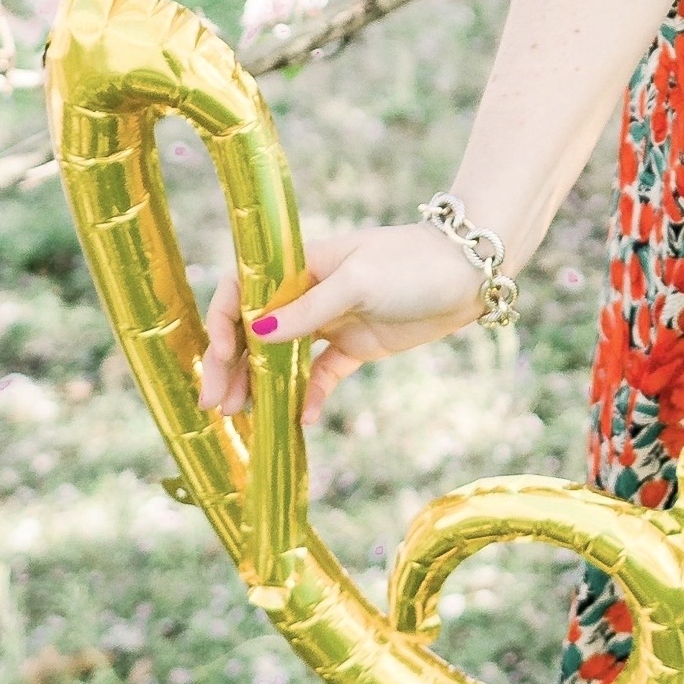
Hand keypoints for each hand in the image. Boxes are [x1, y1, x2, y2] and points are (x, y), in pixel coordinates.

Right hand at [199, 217, 486, 421]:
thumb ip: (309, 308)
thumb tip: (257, 332)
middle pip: (254, 331)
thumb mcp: (358, 281)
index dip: (223, 322)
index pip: (243, 290)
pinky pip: (320, 376)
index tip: (218, 356)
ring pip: (281, 358)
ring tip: (241, 418)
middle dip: (230, 367)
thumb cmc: (410, 263)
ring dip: (259, 386)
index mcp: (300, 266)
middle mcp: (307, 294)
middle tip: (214, 404)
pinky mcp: (354, 348)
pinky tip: (300, 420)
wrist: (468, 274)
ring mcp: (330, 323)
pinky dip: (307, 397)